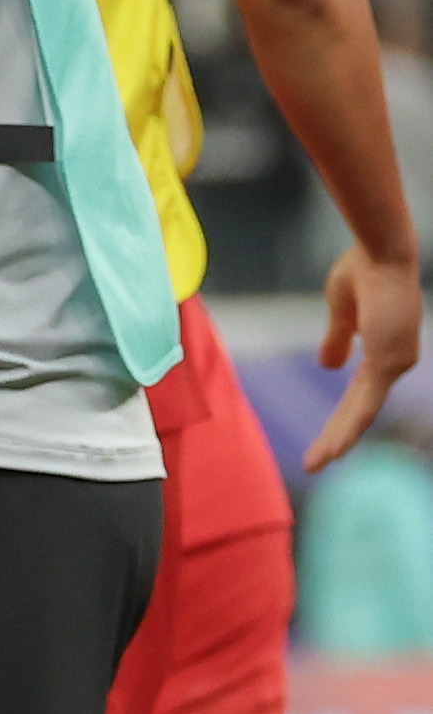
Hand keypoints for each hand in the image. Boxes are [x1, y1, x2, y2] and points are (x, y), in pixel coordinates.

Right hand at [306, 240, 423, 469]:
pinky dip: (348, 426)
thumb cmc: (362, 271)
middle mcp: (397, 362)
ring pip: (362, 412)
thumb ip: (338, 340)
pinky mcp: (387, 362)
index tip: (327, 439)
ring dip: (338, 438)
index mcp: (387, 350)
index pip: (361, 393)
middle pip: (362, 408)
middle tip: (315, 461)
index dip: (343, 415)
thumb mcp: (342, 312)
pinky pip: (364, 403)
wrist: (380, 251)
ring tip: (317, 462)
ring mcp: (396, 364)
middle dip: (338, 436)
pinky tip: (335, 446)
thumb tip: (328, 367)